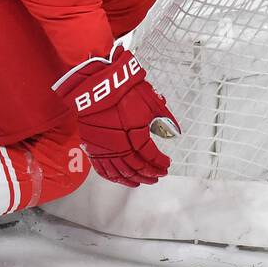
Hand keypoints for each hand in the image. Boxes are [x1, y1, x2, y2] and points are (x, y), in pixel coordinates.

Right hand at [54, 45, 180, 186]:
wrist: (97, 85)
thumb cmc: (124, 91)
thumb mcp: (150, 102)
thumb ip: (164, 120)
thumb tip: (174, 133)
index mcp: (135, 134)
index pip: (150, 155)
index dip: (160, 162)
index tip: (167, 164)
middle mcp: (119, 145)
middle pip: (136, 168)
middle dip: (149, 174)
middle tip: (158, 176)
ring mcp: (104, 148)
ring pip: (119, 172)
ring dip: (132, 179)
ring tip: (142, 181)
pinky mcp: (92, 147)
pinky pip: (102, 169)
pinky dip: (113, 177)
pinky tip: (120, 178)